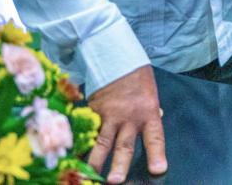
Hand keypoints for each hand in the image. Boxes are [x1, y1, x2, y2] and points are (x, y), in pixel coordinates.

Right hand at [86, 65, 165, 183]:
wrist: (116, 58)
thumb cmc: (137, 78)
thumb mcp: (150, 95)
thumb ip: (151, 113)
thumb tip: (158, 120)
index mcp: (148, 113)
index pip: (154, 137)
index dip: (156, 154)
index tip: (158, 170)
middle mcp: (129, 117)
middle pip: (124, 145)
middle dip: (119, 165)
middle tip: (115, 181)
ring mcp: (108, 115)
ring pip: (101, 142)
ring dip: (95, 161)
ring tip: (90, 176)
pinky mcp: (93, 112)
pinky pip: (86, 132)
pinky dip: (80, 145)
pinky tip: (73, 158)